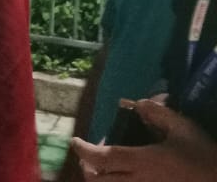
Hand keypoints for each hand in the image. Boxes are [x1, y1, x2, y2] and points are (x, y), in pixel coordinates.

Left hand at [71, 99, 216, 181]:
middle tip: (87, 156)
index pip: (101, 158)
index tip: (75, 141)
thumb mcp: (181, 127)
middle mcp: (138, 181)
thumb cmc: (202, 154)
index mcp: (142, 162)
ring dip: (100, 179)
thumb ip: (156, 113)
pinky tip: (123, 174)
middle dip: (87, 168)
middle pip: (97, 181)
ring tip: (102, 167)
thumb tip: (133, 103)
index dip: (82, 149)